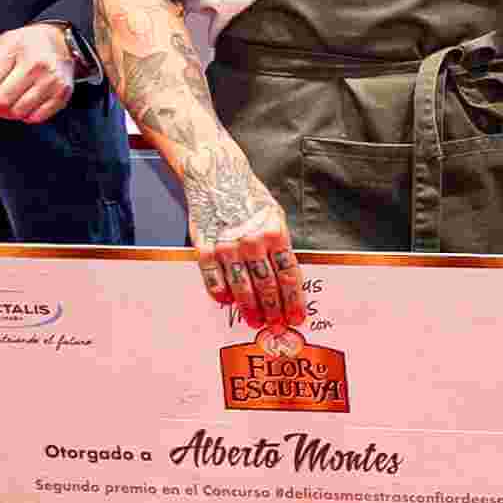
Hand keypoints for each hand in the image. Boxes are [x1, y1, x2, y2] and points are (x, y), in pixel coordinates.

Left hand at [0, 21, 77, 121]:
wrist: (60, 42)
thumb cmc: (26, 44)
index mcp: (17, 48)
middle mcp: (37, 65)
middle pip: (1, 100)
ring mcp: (52, 81)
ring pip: (17, 112)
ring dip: (4, 112)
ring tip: (5, 101)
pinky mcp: (62, 95)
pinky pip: (35, 118)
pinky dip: (23, 115)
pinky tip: (21, 102)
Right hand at [178, 156, 302, 330]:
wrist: (217, 176)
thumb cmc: (249, 198)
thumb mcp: (275, 216)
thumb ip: (281, 246)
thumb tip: (288, 279)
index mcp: (275, 234)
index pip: (289, 276)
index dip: (294, 301)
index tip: (297, 317)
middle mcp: (252, 242)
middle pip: (267, 286)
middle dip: (274, 310)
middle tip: (277, 326)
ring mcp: (227, 246)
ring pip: (242, 287)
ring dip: (250, 308)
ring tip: (255, 321)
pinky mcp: (204, 247)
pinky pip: (213, 279)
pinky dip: (221, 294)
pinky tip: (227, 303)